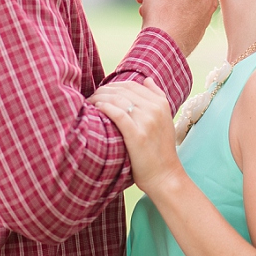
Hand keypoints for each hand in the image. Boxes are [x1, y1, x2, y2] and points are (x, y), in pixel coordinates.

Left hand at [91, 77, 182, 193]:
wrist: (165, 176)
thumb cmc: (160, 149)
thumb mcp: (165, 120)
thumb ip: (158, 97)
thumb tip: (148, 79)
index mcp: (161, 104)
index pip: (132, 85)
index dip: (113, 85)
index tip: (102, 92)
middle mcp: (154, 110)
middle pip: (122, 90)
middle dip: (103, 90)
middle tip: (91, 97)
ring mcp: (146, 122)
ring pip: (117, 99)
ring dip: (99, 97)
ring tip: (90, 103)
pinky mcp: (136, 135)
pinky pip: (117, 113)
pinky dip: (104, 107)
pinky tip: (96, 108)